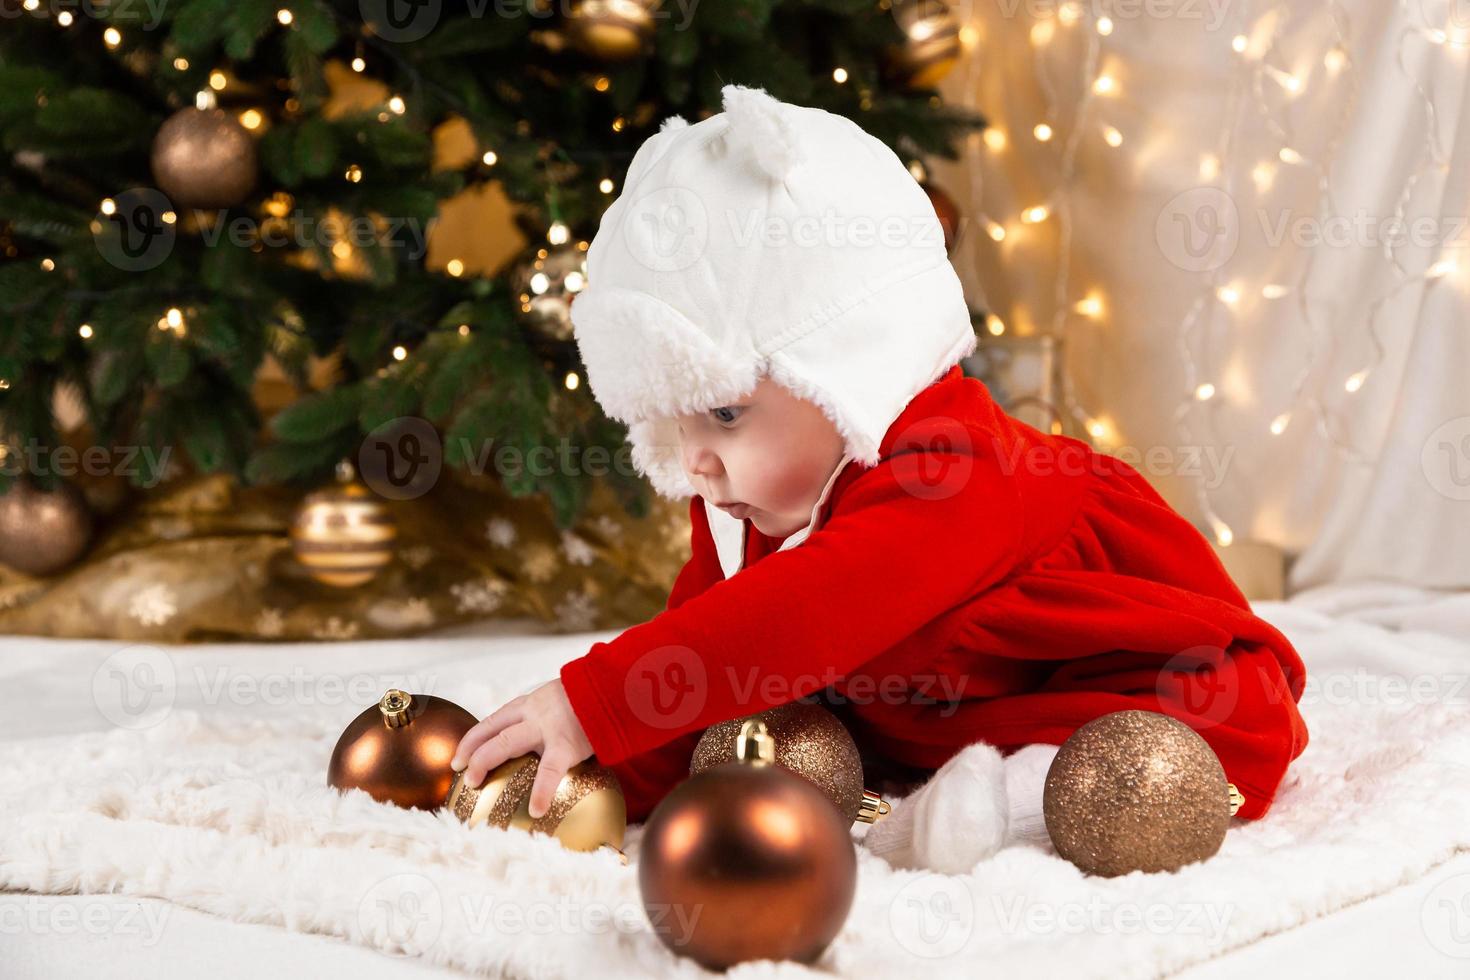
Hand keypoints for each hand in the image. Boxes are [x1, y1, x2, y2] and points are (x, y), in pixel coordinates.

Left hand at [450, 678, 593, 818]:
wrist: (618, 687)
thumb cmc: (596, 700)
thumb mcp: (566, 702)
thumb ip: (552, 719)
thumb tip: (546, 744)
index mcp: (532, 704)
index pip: (494, 721)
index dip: (473, 738)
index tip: (460, 755)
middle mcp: (533, 713)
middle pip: (493, 731)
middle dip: (472, 751)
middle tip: (460, 771)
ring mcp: (547, 728)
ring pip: (506, 743)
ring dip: (486, 763)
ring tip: (475, 785)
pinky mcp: (566, 744)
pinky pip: (549, 771)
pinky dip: (541, 791)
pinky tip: (537, 810)